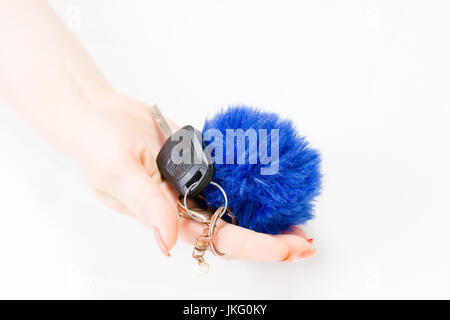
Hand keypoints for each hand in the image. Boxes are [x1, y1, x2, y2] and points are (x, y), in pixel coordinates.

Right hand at [64, 92, 315, 260]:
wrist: (101, 112)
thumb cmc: (97, 143)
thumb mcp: (117, 173)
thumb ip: (145, 203)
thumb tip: (167, 240)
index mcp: (165, 215)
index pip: (214, 238)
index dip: (251, 245)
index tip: (283, 248)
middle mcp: (183, 205)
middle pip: (233, 230)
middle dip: (269, 240)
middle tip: (305, 243)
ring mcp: (194, 184)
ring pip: (236, 207)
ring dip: (268, 216)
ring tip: (301, 221)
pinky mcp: (201, 163)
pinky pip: (231, 177)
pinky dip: (255, 185)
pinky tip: (279, 187)